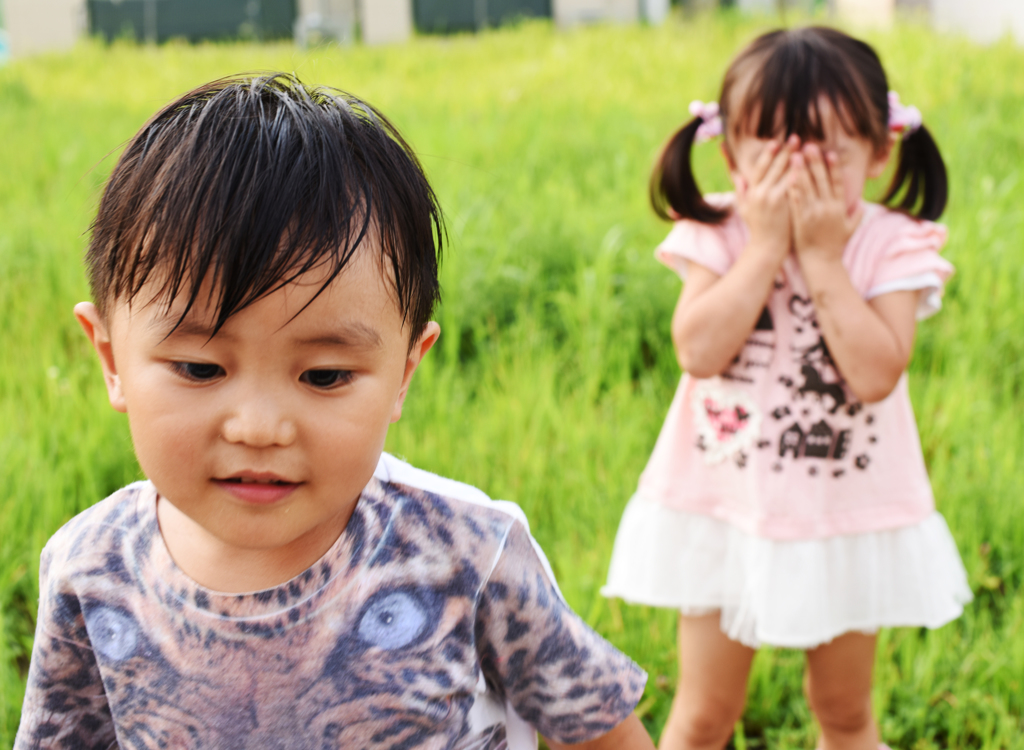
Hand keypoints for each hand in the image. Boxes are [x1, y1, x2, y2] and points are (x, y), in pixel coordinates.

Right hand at [732, 134, 798, 260]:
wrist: (768, 247)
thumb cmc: (757, 228)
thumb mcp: (744, 209)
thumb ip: (741, 190)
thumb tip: (737, 174)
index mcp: (752, 192)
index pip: (760, 168)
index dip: (768, 154)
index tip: (776, 141)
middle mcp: (763, 193)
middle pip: (776, 167)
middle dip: (787, 151)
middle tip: (796, 138)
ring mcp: (776, 200)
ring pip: (788, 175)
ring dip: (798, 160)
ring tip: (807, 148)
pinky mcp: (788, 206)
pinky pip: (796, 187)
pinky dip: (803, 176)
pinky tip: (812, 167)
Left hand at [787, 143, 861, 264]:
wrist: (821, 262)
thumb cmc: (835, 246)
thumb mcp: (850, 229)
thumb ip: (856, 215)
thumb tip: (862, 204)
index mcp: (840, 208)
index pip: (837, 183)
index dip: (833, 168)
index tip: (830, 153)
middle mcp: (827, 208)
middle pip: (821, 181)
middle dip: (814, 162)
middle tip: (809, 146)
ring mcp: (813, 214)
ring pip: (806, 188)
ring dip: (800, 170)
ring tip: (794, 156)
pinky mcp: (800, 220)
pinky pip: (795, 202)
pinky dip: (792, 189)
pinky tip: (787, 177)